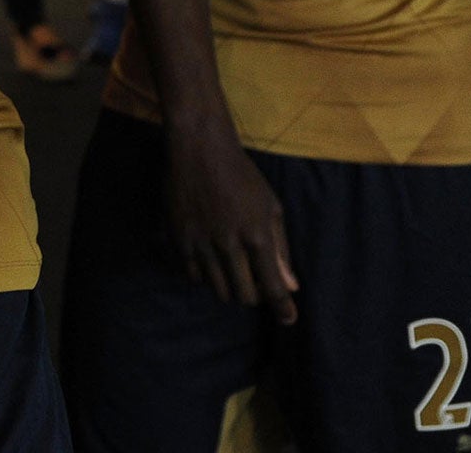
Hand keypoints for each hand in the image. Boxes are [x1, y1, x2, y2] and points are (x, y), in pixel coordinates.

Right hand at [164, 125, 299, 323]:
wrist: (199, 149)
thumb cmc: (242, 176)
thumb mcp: (270, 207)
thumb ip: (281, 248)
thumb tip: (292, 286)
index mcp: (256, 235)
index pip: (273, 286)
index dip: (283, 308)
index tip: (289, 320)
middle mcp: (228, 244)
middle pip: (244, 296)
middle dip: (254, 295)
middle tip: (256, 282)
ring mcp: (200, 243)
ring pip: (218, 289)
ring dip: (230, 286)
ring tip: (233, 269)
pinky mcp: (178, 239)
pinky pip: (192, 276)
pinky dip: (205, 276)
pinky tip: (210, 261)